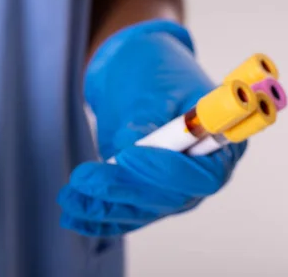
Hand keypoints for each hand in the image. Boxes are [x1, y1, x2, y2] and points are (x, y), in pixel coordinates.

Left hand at [58, 20, 246, 235]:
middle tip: (85, 178)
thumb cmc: (152, 71)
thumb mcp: (151, 88)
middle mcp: (200, 172)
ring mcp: (174, 188)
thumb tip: (128, 150)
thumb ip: (145, 121)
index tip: (128, 156)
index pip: (204, 175)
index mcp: (219, 142)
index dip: (166, 172)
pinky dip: (98, 217)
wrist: (135, 70)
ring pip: (142, 209)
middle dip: (124, 190)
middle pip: (170, 198)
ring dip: (104, 207)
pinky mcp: (147, 194)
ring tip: (69, 197)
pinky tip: (74, 216)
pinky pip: (126, 212)